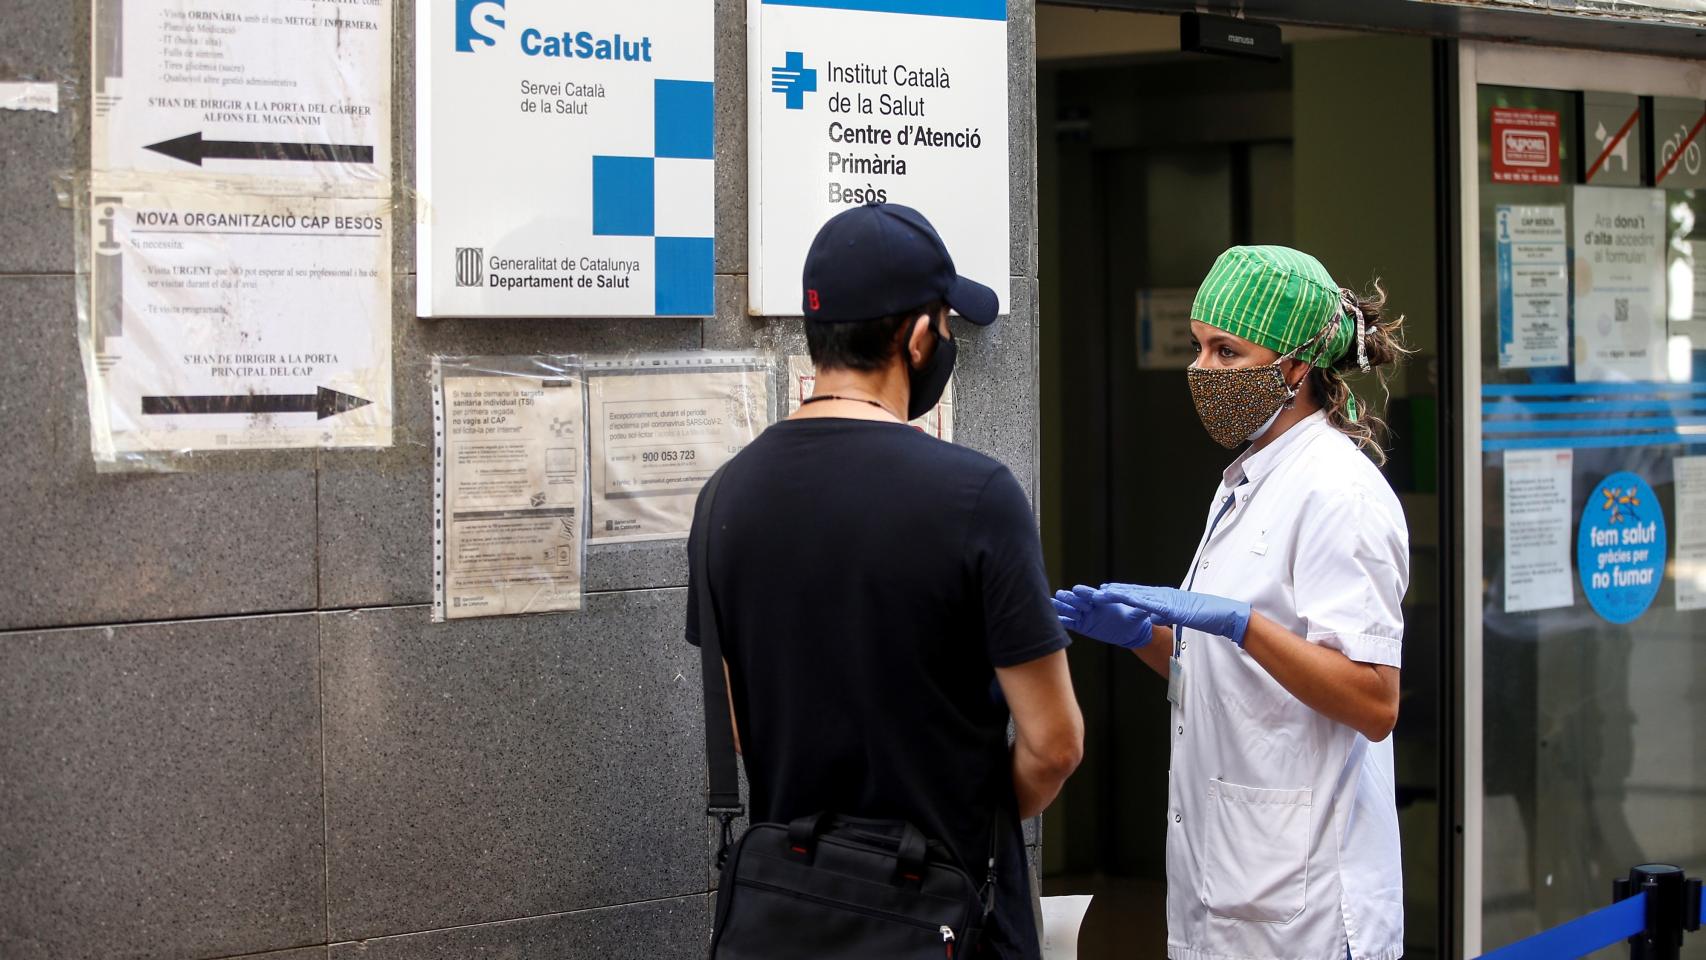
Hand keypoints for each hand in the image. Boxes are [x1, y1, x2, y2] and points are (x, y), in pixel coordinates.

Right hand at [1052, 586, 1152, 649]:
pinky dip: (1060, 620)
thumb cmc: (1134, 619)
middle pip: (1074, 598)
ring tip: (1056, 606)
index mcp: (1100, 600)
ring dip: (1062, 607)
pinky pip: (1068, 623)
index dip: (1083, 592)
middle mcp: (1090, 605)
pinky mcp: (1081, 626)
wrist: (1130, 631)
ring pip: (1067, 609)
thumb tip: (1149, 606)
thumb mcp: (1138, 614)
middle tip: (1075, 604)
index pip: (1088, 592)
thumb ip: (1141, 608)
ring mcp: (1084, 615)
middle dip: (1071, 600)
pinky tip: (1053, 619)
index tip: (1078, 591)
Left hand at [1097, 583, 1251, 646]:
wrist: (1224, 615)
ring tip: (1102, 593)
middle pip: (1134, 592)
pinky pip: (1151, 605)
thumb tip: (1151, 618)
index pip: (1139, 595)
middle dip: (1114, 591)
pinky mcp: (1173, 608)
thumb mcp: (1180, 616)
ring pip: (1138, 596)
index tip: (1106, 592)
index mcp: (1165, 598)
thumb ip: (1164, 615)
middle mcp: (1164, 595)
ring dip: (1119, 594)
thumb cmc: (1205, 616)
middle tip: (1095, 591)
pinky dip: (1136, 602)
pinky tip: (1126, 600)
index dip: (1121, 593)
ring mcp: (1168, 600)